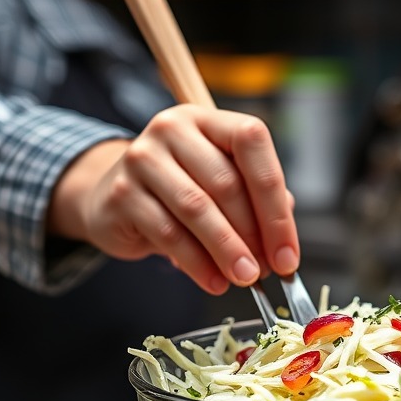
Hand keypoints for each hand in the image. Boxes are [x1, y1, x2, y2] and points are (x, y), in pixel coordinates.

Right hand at [48, 105, 299, 294]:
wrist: (113, 200)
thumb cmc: (178, 191)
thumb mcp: (219, 185)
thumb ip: (255, 203)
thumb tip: (283, 243)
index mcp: (207, 119)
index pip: (251, 143)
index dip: (275, 201)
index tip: (287, 249)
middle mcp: (173, 129)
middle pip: (226, 182)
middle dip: (255, 234)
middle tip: (268, 269)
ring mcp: (142, 158)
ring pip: (197, 208)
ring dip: (228, 250)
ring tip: (245, 277)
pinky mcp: (122, 193)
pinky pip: (168, 233)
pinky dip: (197, 263)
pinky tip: (214, 281)